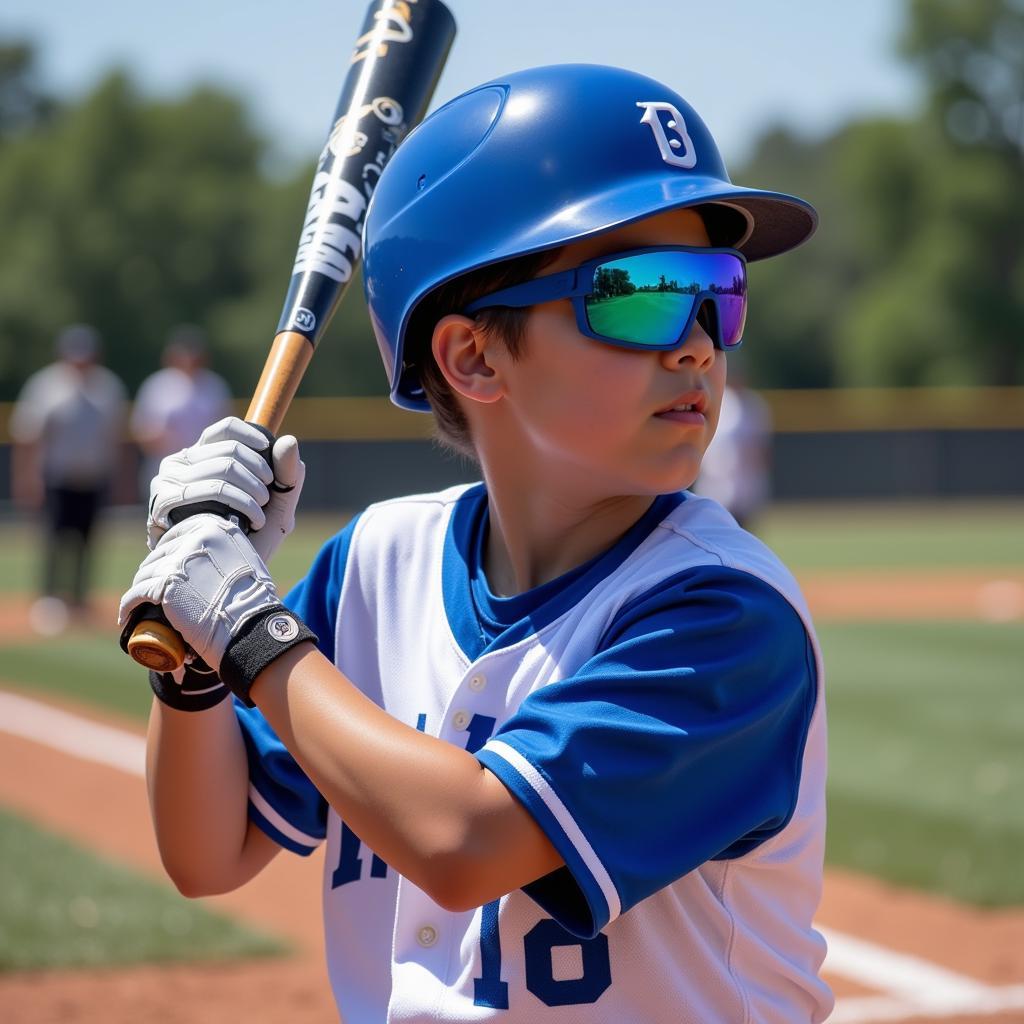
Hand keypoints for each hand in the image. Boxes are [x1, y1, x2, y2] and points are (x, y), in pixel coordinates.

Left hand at [120, 515, 281, 671]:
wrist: (250, 626)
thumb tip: (207, 555)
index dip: (168, 550)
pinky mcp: (165, 583)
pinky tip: (127, 614)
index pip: (178, 533)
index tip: (164, 565)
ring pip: (146, 572)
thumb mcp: (246, 559)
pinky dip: (129, 605)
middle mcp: (196, 537)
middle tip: (154, 588)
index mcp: (216, 527)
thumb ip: (225, 549)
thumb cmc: (252, 601)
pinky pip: (137, 593)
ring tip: (140, 603)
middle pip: (161, 552)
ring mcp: (179, 559)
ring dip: (141, 587)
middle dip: (154, 570)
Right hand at [146, 417, 304, 564]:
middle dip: (260, 473)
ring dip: (252, 492)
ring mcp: (168, 480)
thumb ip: (287, 479)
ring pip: (223, 467)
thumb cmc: (247, 543)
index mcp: (204, 458)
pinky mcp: (162, 501)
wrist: (220, 582)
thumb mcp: (276, 511)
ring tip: (261, 514)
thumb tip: (289, 440)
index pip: (225, 430)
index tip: (271, 454)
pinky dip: (239, 503)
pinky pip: (208, 488)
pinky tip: (249, 522)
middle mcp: (181, 463)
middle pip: (230, 449)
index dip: (253, 437)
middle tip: (268, 497)